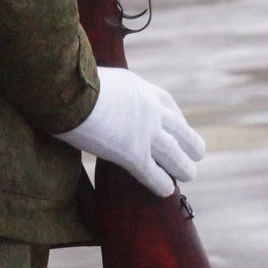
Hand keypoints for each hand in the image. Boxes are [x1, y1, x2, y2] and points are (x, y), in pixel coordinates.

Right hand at [55, 67, 204, 196]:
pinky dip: (161, 183)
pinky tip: (167, 191)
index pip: (167, 103)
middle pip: (179, 129)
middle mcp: (150, 110)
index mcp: (142, 89)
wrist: (70, 90)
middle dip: (190, 142)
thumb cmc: (73, 81)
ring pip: (173, 153)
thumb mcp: (100, 76)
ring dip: (183, 166)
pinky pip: (153, 173)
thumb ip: (108, 89)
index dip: (176, 117)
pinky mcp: (133, 153)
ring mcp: (145, 132)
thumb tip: (94, 93)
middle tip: (198, 152)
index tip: (181, 125)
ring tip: (191, 175)